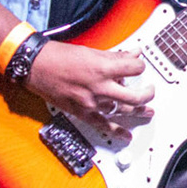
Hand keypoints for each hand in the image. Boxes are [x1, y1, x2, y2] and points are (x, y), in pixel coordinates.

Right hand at [25, 42, 153, 139]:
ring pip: (122, 111)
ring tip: (147, 112)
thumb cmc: (59, 57)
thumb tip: (134, 54)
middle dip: (147, 94)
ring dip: (138, 112)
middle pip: (135, 96)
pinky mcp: (81, 112)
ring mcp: (91, 102)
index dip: (140, 66)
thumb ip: (115, 55)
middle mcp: (100, 87)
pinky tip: (126, 136)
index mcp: (104, 68)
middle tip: (150, 91)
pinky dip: (116, 132)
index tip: (139, 67)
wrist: (36, 67)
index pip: (136, 69)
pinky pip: (102, 125)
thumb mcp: (92, 51)